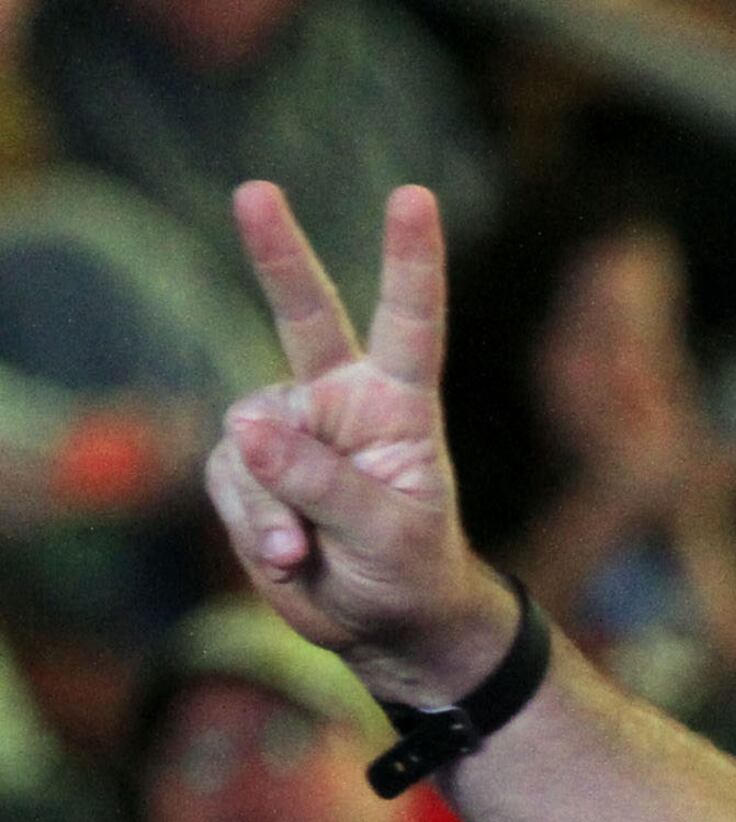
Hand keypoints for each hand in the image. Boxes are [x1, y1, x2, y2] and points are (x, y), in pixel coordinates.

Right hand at [206, 182, 511, 702]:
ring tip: (308, 553)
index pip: (409, 326)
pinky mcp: (247, 465)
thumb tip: (252, 429)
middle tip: (256, 192)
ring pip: (251, 440)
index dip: (410, 263)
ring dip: (273, 507)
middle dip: (278, 254)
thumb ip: (325, 484)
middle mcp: (340, 400)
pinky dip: (254, 527)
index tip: (412, 198)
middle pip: (306, 315)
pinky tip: (289, 557)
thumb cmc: (410, 573)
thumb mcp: (387, 537)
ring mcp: (289, 428)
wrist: (382, 623)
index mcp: (400, 406)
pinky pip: (231, 482)